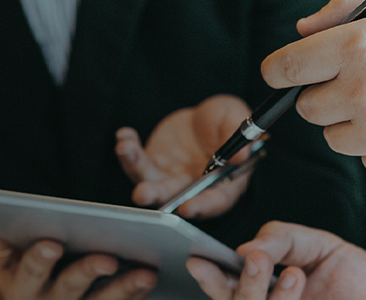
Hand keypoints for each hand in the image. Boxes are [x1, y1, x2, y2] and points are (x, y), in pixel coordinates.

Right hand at [0, 223, 157, 299]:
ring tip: (146, 274)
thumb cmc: (22, 277)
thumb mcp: (6, 264)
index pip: (30, 269)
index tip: (52, 243)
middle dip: (88, 272)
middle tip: (109, 259)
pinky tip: (151, 282)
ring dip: (125, 289)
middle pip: (70, 287)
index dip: (40, 258)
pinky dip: (137, 298)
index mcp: (23, 285)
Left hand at [115, 95, 253, 218]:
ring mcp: (171, 179)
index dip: (202, 206)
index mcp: (223, 182)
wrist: (202, 116)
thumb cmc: (226, 120)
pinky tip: (125, 136)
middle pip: (176, 197)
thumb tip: (240, 156)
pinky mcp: (153, 166)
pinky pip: (137, 162)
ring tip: (126, 149)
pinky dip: (128, 150)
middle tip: (141, 193)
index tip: (187, 208)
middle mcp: (195, 187)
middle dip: (157, 195)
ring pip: (151, 181)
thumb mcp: (235, 118)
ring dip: (135, 168)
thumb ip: (238, 137)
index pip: (215, 200)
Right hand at [186, 221, 365, 299]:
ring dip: (269, 297)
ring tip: (294, 274)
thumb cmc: (356, 276)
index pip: (226, 287)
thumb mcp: (318, 245)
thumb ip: (281, 238)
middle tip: (256, 262)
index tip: (200, 259)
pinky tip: (299, 283)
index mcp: (264, 289)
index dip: (209, 275)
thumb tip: (246, 249)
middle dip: (241, 286)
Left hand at [265, 0, 365, 183]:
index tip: (287, 72)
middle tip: (364, 81)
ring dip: (353, 124)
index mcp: (359, 46)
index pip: (285, 68)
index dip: (283, 70)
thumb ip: (348, 6)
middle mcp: (363, 94)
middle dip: (326, 94)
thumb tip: (304, 31)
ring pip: (335, 139)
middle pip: (307, 108)